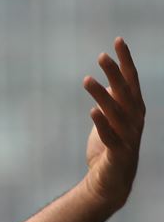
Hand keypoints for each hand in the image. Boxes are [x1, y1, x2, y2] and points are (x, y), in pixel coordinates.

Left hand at [82, 37, 144, 207]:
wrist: (111, 181)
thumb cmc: (109, 147)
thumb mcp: (111, 119)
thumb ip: (111, 100)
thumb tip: (106, 80)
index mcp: (133, 109)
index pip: (131, 80)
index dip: (125, 61)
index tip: (118, 40)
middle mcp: (134, 120)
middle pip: (125, 92)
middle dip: (115, 73)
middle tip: (101, 56)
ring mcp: (128, 137)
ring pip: (115, 112)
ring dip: (102, 95)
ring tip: (87, 79)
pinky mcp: (118, 153)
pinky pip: (110, 136)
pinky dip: (102, 124)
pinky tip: (93, 111)